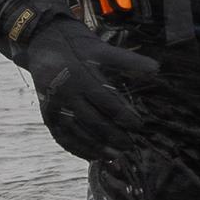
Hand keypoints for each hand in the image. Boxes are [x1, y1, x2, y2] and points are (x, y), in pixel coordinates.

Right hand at [18, 16, 156, 160]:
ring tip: (114, 156)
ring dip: (95, 147)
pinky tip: (92, 156)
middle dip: (112, 135)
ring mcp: (53, 106)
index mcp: (80, 76)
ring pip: (76, 133)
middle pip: (92, 121)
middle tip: (129, 146)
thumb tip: (157, 68)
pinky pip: (61, 137)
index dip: (124, 116)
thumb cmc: (76, 45)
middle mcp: (65, 93)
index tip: (139, 126)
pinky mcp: (46, 114)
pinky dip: (76, 149)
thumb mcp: (101, 49)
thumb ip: (127, 61)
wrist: (43, 43)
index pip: (106, 102)